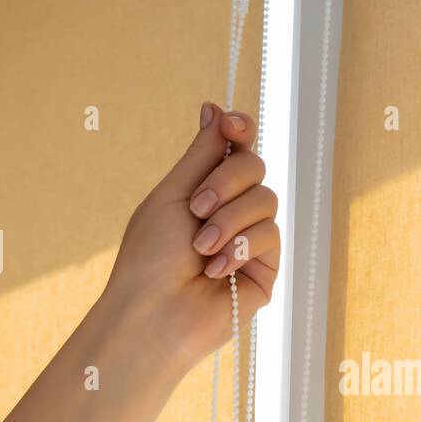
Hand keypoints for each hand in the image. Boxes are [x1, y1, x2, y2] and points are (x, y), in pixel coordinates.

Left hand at [106, 101, 279, 371]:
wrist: (154, 313)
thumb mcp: (172, 193)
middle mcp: (232, 211)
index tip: (232, 125)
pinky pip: (271, 235)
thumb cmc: (149, 257)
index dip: (239, 130)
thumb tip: (215, 108)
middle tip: (195, 208)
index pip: (236, 148)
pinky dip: (240, 247)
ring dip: (229, 220)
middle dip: (225, 182)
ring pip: (266, 200)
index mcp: (205, 190)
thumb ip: (201, 154)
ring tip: (200, 249)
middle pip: (255, 166)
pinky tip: (215, 271)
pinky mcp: (265, 269)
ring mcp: (251, 240)